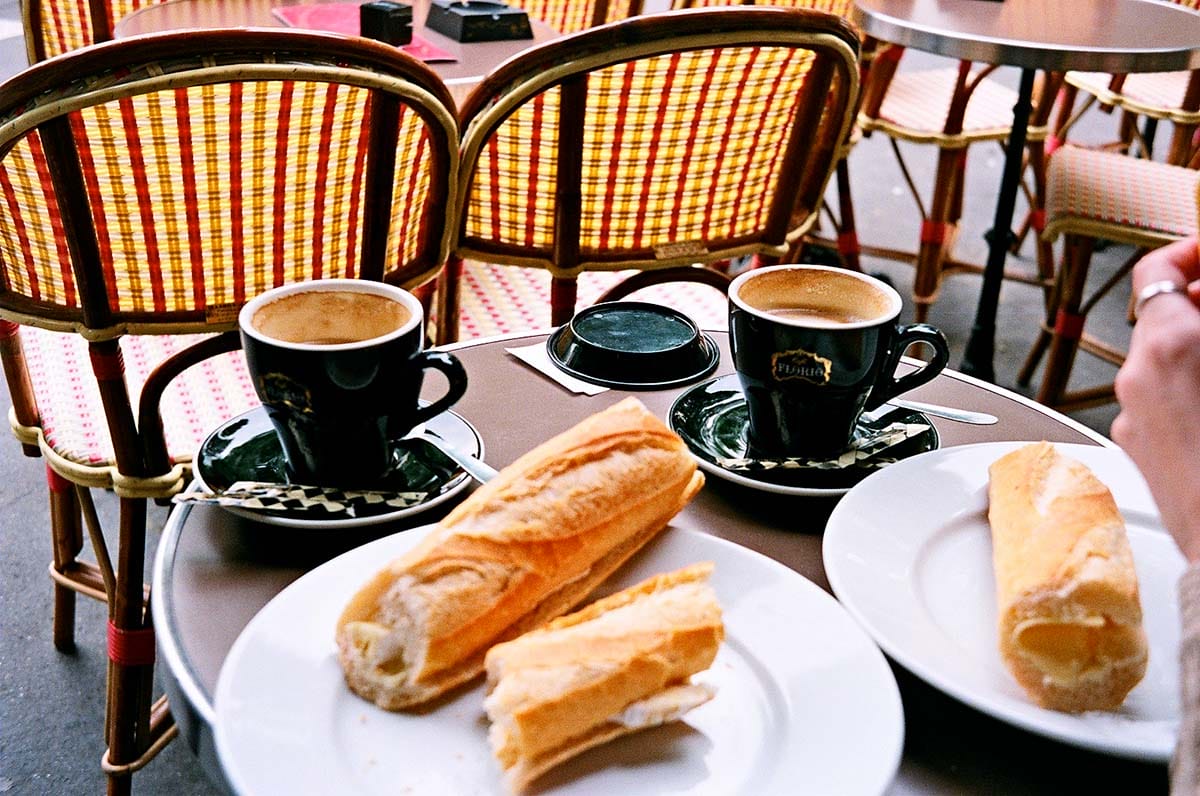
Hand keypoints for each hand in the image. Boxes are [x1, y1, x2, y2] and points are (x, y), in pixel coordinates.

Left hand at [1112, 237, 1199, 561]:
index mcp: (1169, 344)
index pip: (1159, 271)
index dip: (1191, 254)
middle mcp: (1137, 377)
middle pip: (1163, 318)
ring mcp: (1134, 417)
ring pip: (1163, 364)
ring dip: (1197, 353)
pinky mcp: (1141, 452)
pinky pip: (1163, 403)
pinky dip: (1190, 392)